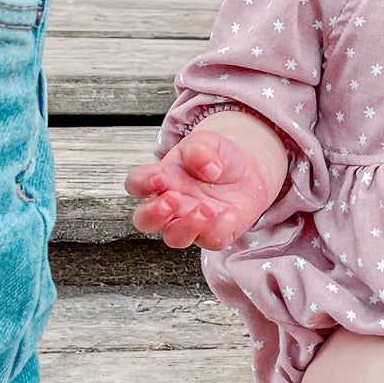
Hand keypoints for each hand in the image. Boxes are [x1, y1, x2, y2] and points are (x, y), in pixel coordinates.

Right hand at [125, 126, 278, 250]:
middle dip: (155, 213)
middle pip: (144, 220)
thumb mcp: (210, 142)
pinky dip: (221, 227)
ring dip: (187, 226)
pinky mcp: (214, 234)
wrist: (247, 172)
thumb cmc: (218, 158)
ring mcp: (190, 222)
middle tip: (175, 199)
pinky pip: (212, 240)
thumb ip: (201, 147)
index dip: (142, 183)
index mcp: (162, 178)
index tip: (159, 176)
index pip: (136, 184)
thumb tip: (206, 167)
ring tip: (207, 208)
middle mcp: (171, 205)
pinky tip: (232, 211)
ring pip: (175, 238)